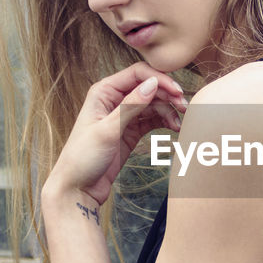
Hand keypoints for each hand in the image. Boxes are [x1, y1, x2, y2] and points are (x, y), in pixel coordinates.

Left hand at [44, 63, 186, 206]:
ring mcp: (123, 116)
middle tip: (184, 108)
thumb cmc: (83, 158)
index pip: (137, 74)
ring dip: (168, 110)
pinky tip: (174, 128)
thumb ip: (131, 106)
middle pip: (148, 88)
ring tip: (179, 123)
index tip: (176, 91)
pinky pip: (152, 120)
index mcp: (103, 92)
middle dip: (168, 96)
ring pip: (153, 104)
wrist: (78, 188)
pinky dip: (164, 121)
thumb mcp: (108, 130)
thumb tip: (153, 84)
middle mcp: (114, 100)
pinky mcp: (130, 131)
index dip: (160, 79)